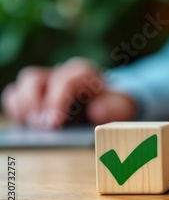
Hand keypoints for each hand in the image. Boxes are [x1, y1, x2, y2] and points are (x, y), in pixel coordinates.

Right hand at [1, 58, 135, 128]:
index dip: (56, 102)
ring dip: (23, 106)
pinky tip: (26, 124)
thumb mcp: (122, 107)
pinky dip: (17, 108)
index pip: (64, 82)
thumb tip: (97, 111)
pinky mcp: (34, 92)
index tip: (53, 123)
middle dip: (34, 103)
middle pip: (34, 78)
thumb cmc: (113, 106)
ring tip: (31, 126)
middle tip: (40, 127)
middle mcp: (60, 72)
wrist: (110, 105)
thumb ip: (114, 108)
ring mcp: (46, 80)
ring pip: (23, 84)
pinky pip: (16, 94)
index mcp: (83, 72)